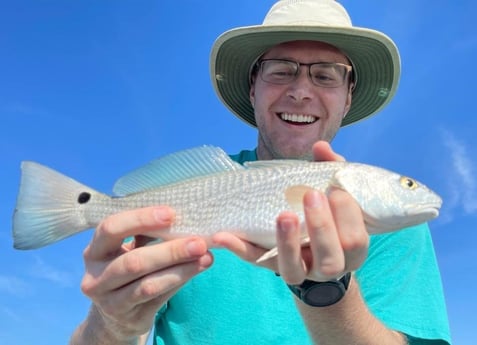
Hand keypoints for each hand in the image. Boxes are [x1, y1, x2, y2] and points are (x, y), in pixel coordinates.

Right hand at [78, 206, 212, 340]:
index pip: (111, 229)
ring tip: (206, 256)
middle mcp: (96, 278)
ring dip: (181, 268)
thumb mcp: (129, 248)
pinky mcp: (130, 317)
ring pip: (149, 284)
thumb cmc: (127, 267)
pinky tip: (198, 269)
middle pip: (134, 262)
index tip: (171, 214)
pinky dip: (180, 281)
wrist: (116, 314)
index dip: (141, 219)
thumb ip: (148, 233)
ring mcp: (110, 302)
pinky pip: (159, 298)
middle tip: (198, 242)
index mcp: (94, 251)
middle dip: (170, 251)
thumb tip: (182, 218)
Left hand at [212, 141, 368, 284]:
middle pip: (330, 259)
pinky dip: (239, 248)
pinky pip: (255, 259)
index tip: (335, 191)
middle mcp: (327, 266)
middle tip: (311, 195)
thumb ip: (331, 170)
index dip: (348, 217)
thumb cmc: (328, 214)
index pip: (355, 241)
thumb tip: (320, 147)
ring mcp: (298, 271)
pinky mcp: (270, 265)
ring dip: (286, 242)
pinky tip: (223, 235)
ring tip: (283, 216)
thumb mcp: (334, 195)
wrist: (312, 250)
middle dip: (321, 227)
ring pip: (293, 269)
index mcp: (350, 249)